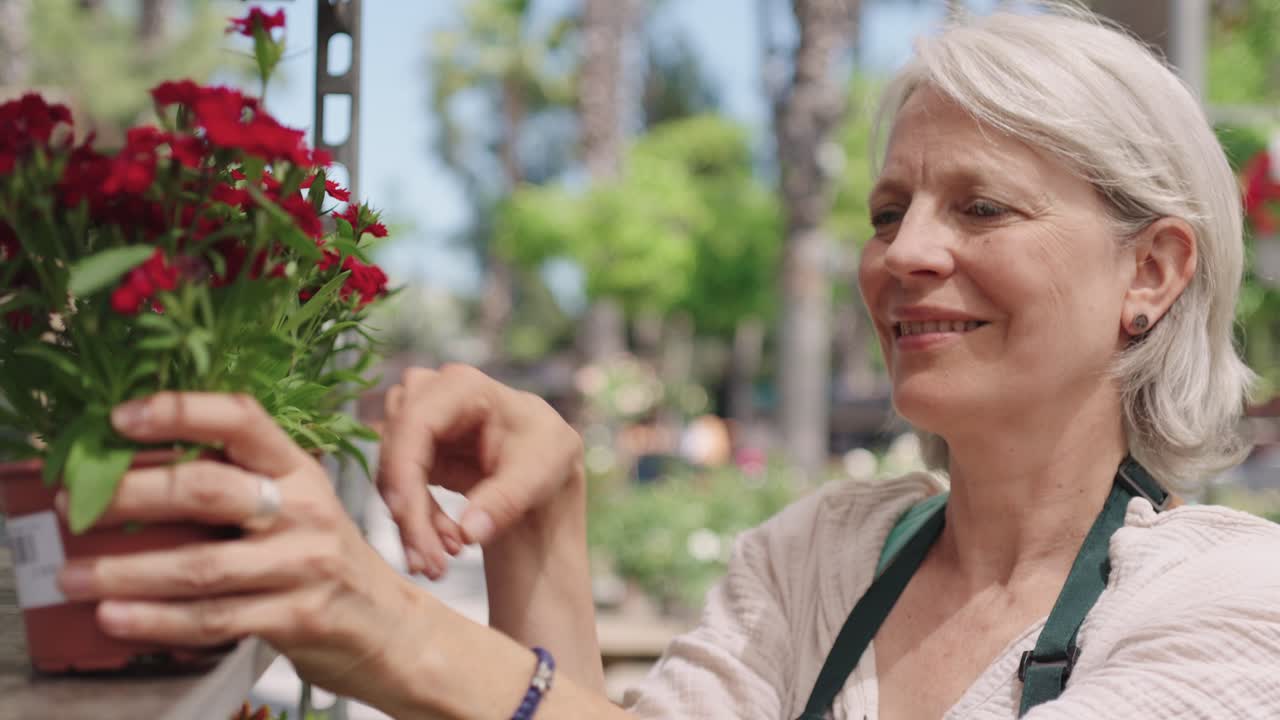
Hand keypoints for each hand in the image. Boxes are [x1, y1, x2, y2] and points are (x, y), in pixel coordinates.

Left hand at [56, 392, 431, 703]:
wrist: (382, 623)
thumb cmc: (319, 557)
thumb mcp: (291, 504)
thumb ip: (234, 483)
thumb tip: (131, 472)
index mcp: (298, 469)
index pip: (242, 420)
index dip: (181, 411)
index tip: (120, 417)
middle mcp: (304, 509)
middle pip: (208, 490)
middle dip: (131, 496)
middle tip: (76, 505)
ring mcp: (303, 565)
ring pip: (201, 566)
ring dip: (126, 571)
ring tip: (75, 575)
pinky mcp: (297, 616)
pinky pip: (213, 619)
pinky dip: (156, 620)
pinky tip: (118, 617)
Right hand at [379, 364, 584, 577]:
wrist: (543, 467)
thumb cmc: (547, 455)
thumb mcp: (540, 474)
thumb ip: (505, 501)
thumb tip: (469, 531)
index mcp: (464, 386)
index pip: (415, 423)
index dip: (402, 472)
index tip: (408, 521)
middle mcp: (431, 395)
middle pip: (395, 451)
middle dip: (408, 511)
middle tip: (430, 562)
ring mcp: (417, 421)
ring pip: (391, 475)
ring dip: (413, 522)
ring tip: (444, 560)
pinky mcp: (413, 452)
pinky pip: (399, 490)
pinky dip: (417, 521)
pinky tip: (446, 544)